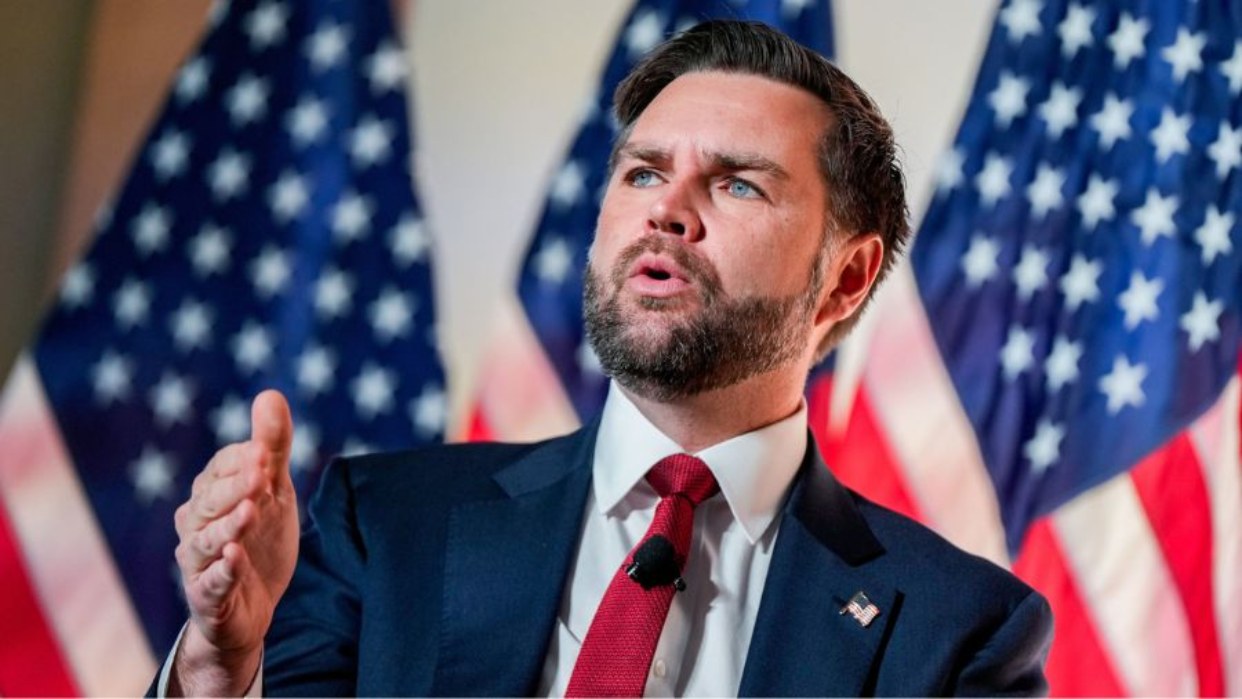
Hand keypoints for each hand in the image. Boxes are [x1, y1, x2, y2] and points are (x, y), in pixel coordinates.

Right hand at [170, 390, 299, 695]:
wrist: (253, 606)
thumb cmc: (259, 539)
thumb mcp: (274, 490)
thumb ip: (272, 446)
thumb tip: (270, 393)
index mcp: (209, 493)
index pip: (221, 469)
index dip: (245, 461)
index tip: (268, 452)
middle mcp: (195, 524)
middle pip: (210, 501)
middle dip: (235, 487)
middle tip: (262, 475)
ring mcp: (198, 562)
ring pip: (206, 541)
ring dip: (228, 526)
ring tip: (250, 513)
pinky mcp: (207, 597)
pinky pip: (210, 584)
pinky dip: (222, 572)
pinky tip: (234, 558)